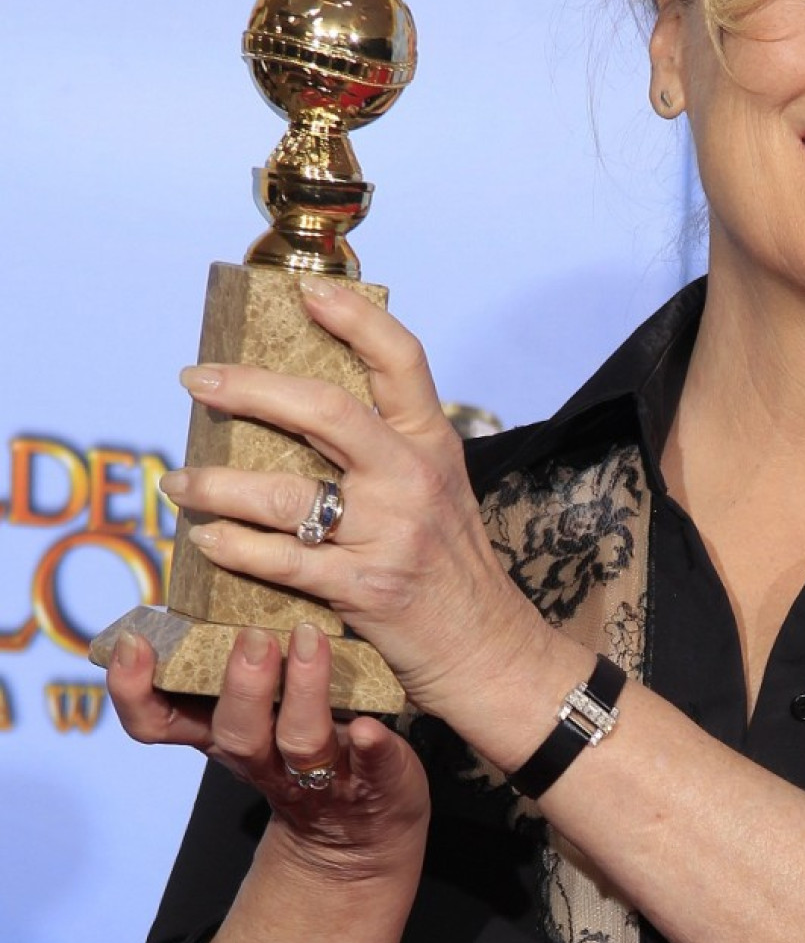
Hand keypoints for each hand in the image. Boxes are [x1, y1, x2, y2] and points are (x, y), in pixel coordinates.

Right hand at [108, 621, 430, 868]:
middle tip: (254, 637)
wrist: (361, 823)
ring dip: (304, 692)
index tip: (134, 643)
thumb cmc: (296, 741)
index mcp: (222, 732)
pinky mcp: (372, 781)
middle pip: (236, 732)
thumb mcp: (250, 709)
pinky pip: (370, 766)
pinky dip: (369, 747)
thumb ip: (229, 661)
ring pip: (301, 742)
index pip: (159, 723)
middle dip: (241, 685)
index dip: (135, 691)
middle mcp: (262, 758)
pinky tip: (368, 725)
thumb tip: (208, 573)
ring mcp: (317, 774)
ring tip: (312, 641)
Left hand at [156, 280, 548, 730]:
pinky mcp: (366, 589)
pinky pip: (282, 560)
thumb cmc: (451, 567)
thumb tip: (299, 410)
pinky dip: (234, 546)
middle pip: (324, 410)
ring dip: (217, 485)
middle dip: (248, 389)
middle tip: (196, 380)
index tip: (306, 293)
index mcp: (432, 444)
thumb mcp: (438, 490)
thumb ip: (388, 450)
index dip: (354, 318)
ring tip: (178, 482)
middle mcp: (413, 479)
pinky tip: (206, 538)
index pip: (399, 360)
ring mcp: (390, 534)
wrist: (487, 649)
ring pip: (285, 494)